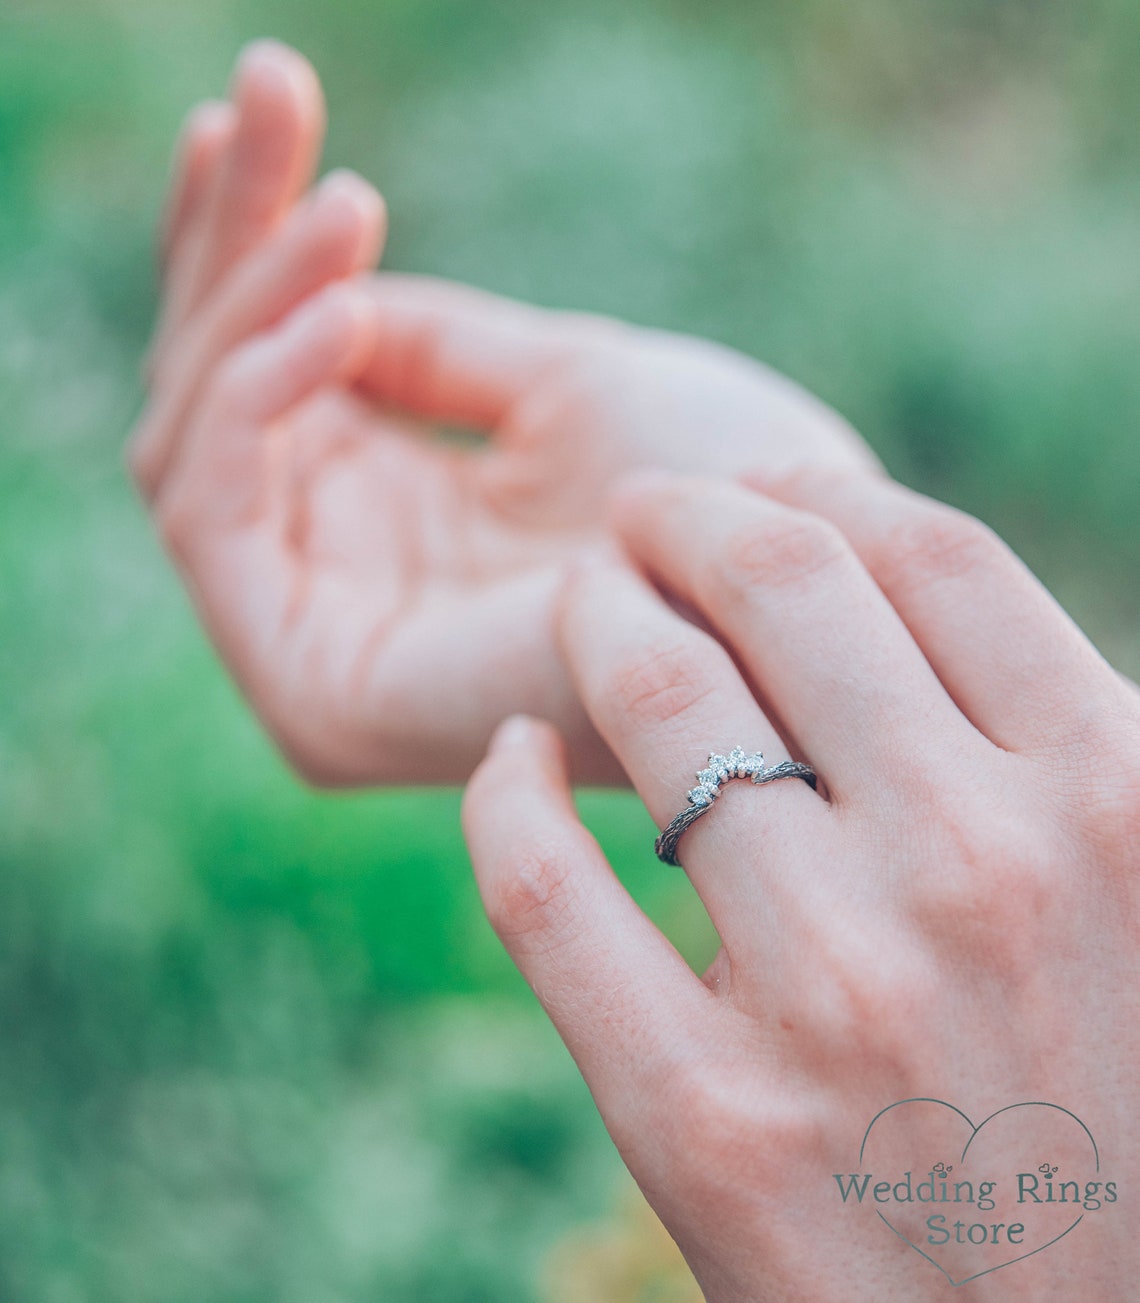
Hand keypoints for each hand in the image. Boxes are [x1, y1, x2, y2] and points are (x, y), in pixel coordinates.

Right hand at [130, 42, 876, 784]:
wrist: (793, 605)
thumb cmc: (715, 498)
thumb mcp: (561, 387)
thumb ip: (424, 347)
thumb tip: (312, 289)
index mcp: (395, 523)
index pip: (272, 380)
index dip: (257, 242)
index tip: (272, 100)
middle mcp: (340, 582)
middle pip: (211, 401)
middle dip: (232, 241)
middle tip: (265, 88)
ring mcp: (316, 641)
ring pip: (193, 444)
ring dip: (249, 302)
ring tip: (346, 204)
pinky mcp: (313, 688)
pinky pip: (215, 516)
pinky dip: (257, 396)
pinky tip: (340, 313)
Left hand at [462, 468, 1139, 1298]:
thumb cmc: (1128, 1117)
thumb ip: (1058, 756)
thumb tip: (915, 604)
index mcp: (1118, 800)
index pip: (933, 558)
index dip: (826, 490)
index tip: (763, 486)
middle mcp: (980, 873)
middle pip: (783, 589)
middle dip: (687, 518)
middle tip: (641, 512)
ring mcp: (833, 996)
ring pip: (660, 708)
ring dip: (596, 618)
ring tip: (580, 597)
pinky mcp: (703, 1118)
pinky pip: (545, 894)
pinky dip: (500, 797)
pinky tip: (503, 757)